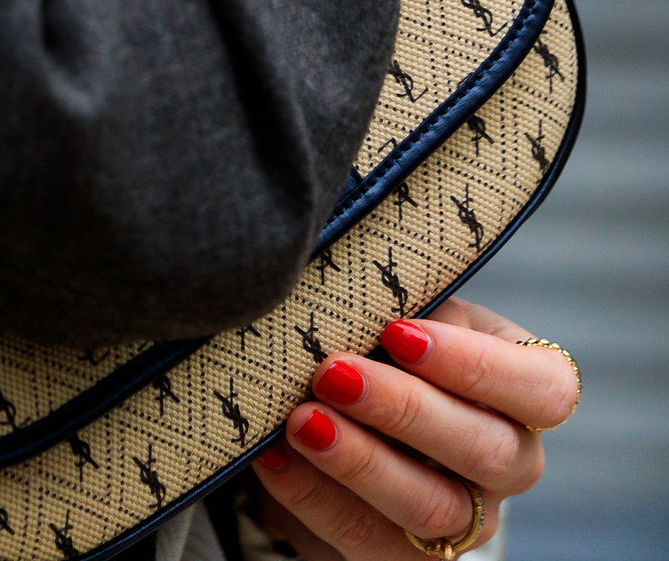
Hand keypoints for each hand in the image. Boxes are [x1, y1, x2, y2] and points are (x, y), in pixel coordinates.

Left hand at [250, 298, 579, 556]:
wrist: (350, 406)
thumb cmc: (388, 337)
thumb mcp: (408, 308)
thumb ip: (401, 303)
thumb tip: (351, 287)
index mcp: (526, 389)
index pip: (547, 390)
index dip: (479, 366)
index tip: (399, 331)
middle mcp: (511, 462)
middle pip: (486, 451)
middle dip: (404, 410)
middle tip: (333, 372)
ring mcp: (467, 519)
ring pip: (431, 507)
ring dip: (360, 461)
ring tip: (299, 419)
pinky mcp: (408, 555)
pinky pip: (366, 538)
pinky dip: (313, 496)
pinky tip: (273, 456)